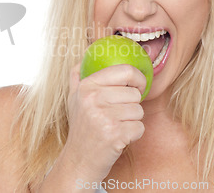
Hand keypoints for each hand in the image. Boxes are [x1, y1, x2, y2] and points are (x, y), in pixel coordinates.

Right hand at [63, 62, 145, 181]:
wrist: (79, 160)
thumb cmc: (81, 127)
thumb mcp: (74, 98)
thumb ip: (78, 76)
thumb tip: (86, 54)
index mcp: (86, 86)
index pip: (125, 70)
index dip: (138, 77)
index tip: (138, 85)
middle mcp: (93, 99)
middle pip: (135, 93)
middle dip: (132, 105)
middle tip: (119, 114)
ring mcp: (103, 117)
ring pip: (139, 111)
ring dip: (132, 121)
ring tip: (116, 126)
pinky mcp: (115, 135)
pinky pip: (139, 128)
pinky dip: (133, 135)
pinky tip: (119, 138)